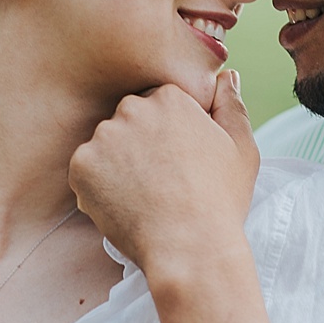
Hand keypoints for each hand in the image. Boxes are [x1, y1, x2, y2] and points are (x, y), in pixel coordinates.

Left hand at [70, 72, 259, 284]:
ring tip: (146, 194)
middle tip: (164, 178)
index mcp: (170, 98)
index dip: (172, 132)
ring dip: (121, 163)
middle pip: (131, 118)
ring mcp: (103, 137)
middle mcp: (132, 108)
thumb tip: (225, 75)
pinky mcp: (81, 166)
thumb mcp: (242, 148)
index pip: (161, 103)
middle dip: (143, 142)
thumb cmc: (221, 200)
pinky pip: (88, 170)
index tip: (182, 158)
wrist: (190, 246)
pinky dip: (102, 185)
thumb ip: (231, 105)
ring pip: (108, 144)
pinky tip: (127, 203)